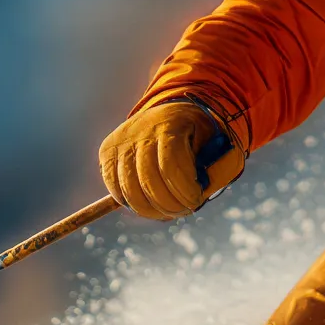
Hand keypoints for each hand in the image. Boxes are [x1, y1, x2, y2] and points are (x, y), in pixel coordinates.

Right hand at [99, 103, 244, 221]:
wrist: (172, 113)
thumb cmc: (199, 136)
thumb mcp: (217, 146)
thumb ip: (215, 171)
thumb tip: (197, 200)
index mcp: (171, 123)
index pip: (171, 165)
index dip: (183, 190)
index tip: (195, 200)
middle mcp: (141, 129)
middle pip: (149, 180)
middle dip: (169, 204)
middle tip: (183, 210)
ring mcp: (121, 140)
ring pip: (129, 187)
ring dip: (149, 209)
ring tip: (167, 211)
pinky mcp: (107, 150)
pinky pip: (113, 185)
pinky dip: (129, 201)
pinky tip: (148, 203)